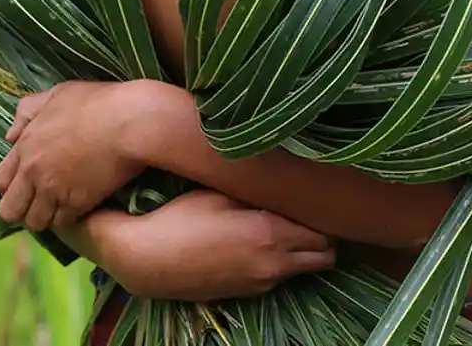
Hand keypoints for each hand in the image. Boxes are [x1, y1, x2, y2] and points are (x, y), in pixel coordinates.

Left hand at [0, 80, 153, 230]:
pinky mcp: (78, 205)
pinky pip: (63, 224)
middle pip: (10, 210)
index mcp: (27, 144)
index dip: (11, 186)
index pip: (0, 180)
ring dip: (46, 216)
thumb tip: (11, 135)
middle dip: (22, 208)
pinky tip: (79, 206)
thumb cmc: (99, 102)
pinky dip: (68, 219)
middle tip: (39, 201)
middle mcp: (34, 172)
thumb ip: (29, 110)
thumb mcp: (59, 93)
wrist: (132, 122)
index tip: (25, 185)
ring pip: (36, 222)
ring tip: (60, 205)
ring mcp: (55, 191)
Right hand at [61, 189, 335, 300]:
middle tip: (306, 209)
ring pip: (303, 268)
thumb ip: (258, 189)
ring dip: (302, 249)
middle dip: (322, 235)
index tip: (316, 195)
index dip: (324, 213)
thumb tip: (284, 177)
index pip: (325, 233)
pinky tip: (258, 241)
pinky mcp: (246, 294)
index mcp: (272, 236)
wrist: (146, 261)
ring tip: (283, 222)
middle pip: (325, 257)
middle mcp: (274, 266)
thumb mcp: (221, 192)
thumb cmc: (181, 218)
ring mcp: (261, 284)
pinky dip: (280, 261)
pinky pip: (279, 277)